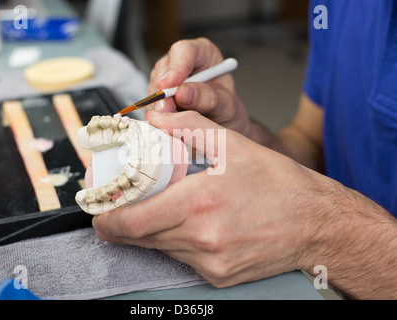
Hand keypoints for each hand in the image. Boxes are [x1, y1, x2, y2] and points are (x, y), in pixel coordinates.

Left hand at [92, 110, 330, 286]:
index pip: (134, 221)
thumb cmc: (278, 184)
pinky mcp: (219, 277)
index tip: (98, 216)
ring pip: (161, 249)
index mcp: (200, 202)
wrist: (315, 223)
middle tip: (117, 213)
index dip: (108, 221)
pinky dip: (176, 244)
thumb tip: (157, 117)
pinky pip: (183, 261)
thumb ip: (190, 126)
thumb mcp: (233, 144)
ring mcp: (210, 262)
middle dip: (123, 227)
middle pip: (141, 239)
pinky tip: (188, 228)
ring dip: (151, 233)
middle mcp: (202, 238)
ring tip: (155, 214)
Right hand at [148, 38, 250, 136]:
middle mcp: (182, 63)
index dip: (176, 67)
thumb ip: (208, 98)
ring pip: (153, 87)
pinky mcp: (158, 96)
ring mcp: (167, 79)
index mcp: (203, 54)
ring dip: (159, 106)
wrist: (222, 126)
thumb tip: (183, 93)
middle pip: (163, 68)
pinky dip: (157, 115)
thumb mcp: (226, 105)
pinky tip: (166, 124)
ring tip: (170, 121)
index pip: (185, 50)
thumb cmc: (227, 110)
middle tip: (166, 110)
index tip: (169, 85)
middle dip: (163, 92)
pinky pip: (151, 104)